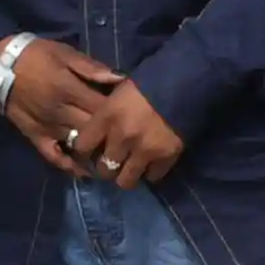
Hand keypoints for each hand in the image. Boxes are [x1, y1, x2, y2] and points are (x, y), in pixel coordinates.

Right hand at [0, 36, 121, 175]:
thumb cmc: (37, 56)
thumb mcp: (65, 53)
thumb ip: (91, 68)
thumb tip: (119, 79)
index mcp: (69, 89)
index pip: (103, 107)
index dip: (122, 112)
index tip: (135, 116)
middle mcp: (60, 112)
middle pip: (94, 129)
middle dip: (114, 136)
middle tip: (131, 140)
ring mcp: (48, 127)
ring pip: (78, 145)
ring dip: (97, 152)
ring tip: (117, 158)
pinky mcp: (36, 137)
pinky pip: (54, 156)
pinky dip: (70, 167)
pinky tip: (85, 172)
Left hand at [68, 77, 185, 186]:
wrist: (182, 83)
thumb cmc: (145, 85)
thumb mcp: (116, 93)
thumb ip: (103, 115)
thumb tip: (93, 137)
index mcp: (107, 116)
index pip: (82, 147)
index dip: (83, 152)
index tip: (89, 153)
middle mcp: (123, 136)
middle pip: (103, 170)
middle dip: (106, 169)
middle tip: (112, 164)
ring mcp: (145, 149)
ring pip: (126, 181)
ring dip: (127, 175)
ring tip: (131, 168)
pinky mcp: (166, 157)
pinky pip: (153, 177)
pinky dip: (151, 172)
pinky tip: (151, 163)